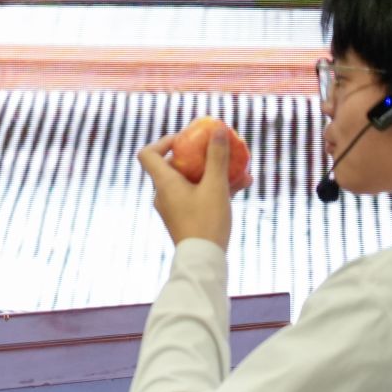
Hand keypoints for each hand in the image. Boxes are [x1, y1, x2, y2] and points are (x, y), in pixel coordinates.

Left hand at [136, 129, 237, 250]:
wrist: (203, 261)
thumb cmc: (206, 222)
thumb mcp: (215, 186)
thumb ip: (217, 157)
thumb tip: (218, 130)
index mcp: (163, 183)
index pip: (147, 153)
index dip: (163, 141)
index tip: (186, 139)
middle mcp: (163, 193)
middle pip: (173, 166)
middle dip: (197, 155)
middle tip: (215, 148)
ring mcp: (173, 206)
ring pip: (190, 181)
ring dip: (211, 171)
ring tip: (238, 166)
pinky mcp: (185, 217)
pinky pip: (198, 195)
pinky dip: (214, 187)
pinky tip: (243, 184)